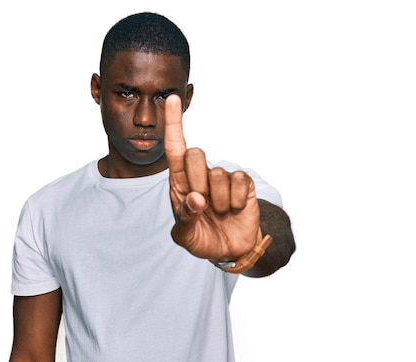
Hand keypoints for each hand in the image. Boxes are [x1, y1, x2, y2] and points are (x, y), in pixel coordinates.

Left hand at [164, 95, 259, 260]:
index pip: (175, 148)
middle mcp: (200, 174)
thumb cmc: (201, 237)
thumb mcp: (185, 236)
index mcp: (180, 181)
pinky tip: (235, 210)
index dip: (174, 124)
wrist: (230, 250)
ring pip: (218, 174)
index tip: (172, 99)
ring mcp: (222, 178)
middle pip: (195, 154)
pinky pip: (238, 181)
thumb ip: (184, 218)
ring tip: (220, 213)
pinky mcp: (243, 183)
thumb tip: (196, 198)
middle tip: (203, 205)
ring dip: (218, 201)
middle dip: (197, 182)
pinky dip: (235, 202)